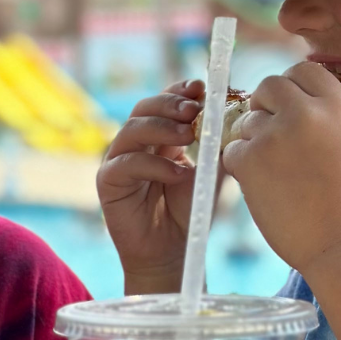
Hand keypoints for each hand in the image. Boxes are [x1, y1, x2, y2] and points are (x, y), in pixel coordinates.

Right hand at [97, 80, 203, 294]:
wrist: (171, 252)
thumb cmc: (189, 212)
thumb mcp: (209, 173)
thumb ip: (216, 146)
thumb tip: (232, 114)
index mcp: (159, 136)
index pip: (164, 101)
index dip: (180, 90)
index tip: (201, 87)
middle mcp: (135, 143)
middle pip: (144, 107)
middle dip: (170, 103)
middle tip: (194, 109)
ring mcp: (118, 160)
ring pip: (132, 129)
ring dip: (161, 127)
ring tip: (188, 135)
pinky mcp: (108, 182)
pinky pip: (126, 164)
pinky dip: (153, 165)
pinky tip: (178, 173)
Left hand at [222, 63, 340, 278]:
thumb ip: (317, 117)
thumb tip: (274, 102)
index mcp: (338, 104)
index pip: (301, 70)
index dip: (291, 90)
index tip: (290, 112)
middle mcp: (306, 111)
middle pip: (269, 86)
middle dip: (265, 108)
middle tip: (273, 138)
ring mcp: (275, 134)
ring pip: (247, 122)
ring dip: (254, 143)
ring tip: (279, 176)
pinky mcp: (250, 160)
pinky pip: (231, 150)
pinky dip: (241, 167)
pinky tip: (265, 188)